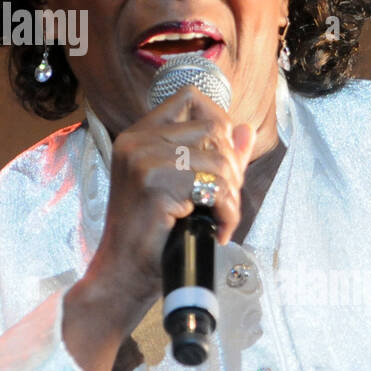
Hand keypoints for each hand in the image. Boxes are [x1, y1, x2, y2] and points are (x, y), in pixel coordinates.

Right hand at [64, 86, 255, 370]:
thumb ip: (215, 156)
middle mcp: (137, 140)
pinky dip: (226, 213)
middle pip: (213, 128)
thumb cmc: (152, 234)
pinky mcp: (155, 185)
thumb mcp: (182, 187)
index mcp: (138, 135)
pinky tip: (216, 230)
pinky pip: (214, 188)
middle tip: (223, 201)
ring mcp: (144, 160)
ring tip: (219, 221)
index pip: (189, 97)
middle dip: (231, 167)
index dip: (217, 120)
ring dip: (230, 197)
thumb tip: (246, 130)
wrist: (124, 273)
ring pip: (219, 161)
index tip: (220, 157)